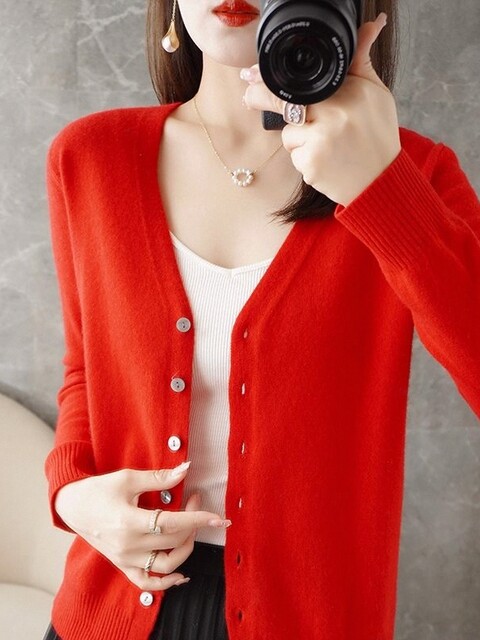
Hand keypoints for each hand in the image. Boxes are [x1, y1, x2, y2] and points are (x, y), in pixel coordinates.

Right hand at [55, 462, 230, 590]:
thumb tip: (186, 469)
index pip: (172, 523)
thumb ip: (159, 477)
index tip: (217, 517)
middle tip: (195, 500)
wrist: (72, 507)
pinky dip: (166, 583)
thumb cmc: (99, 489)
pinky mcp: (122, 566)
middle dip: (193, 521)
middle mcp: (128, 546)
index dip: (198, 519)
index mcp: (129, 522)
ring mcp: (125, 559)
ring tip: (191, 527)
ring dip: (186, 547)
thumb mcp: (128, 478)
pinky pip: (146, 583)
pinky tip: (182, 574)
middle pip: (172, 541)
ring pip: (166, 565)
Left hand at [241, 13, 401, 206]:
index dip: (269, 79)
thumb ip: (361, 61)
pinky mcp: (311, 165)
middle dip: (262, 98)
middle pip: (285, 103)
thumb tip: (371, 25)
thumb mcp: (376, 94)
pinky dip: (304, 159)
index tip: (249, 75)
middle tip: (248, 91)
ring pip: (288, 132)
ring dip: (299, 138)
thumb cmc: (377, 137)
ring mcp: (321, 141)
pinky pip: (294, 155)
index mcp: (349, 93)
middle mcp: (334, 115)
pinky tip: (325, 161)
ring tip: (327, 144)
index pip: (301, 82)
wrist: (381, 182)